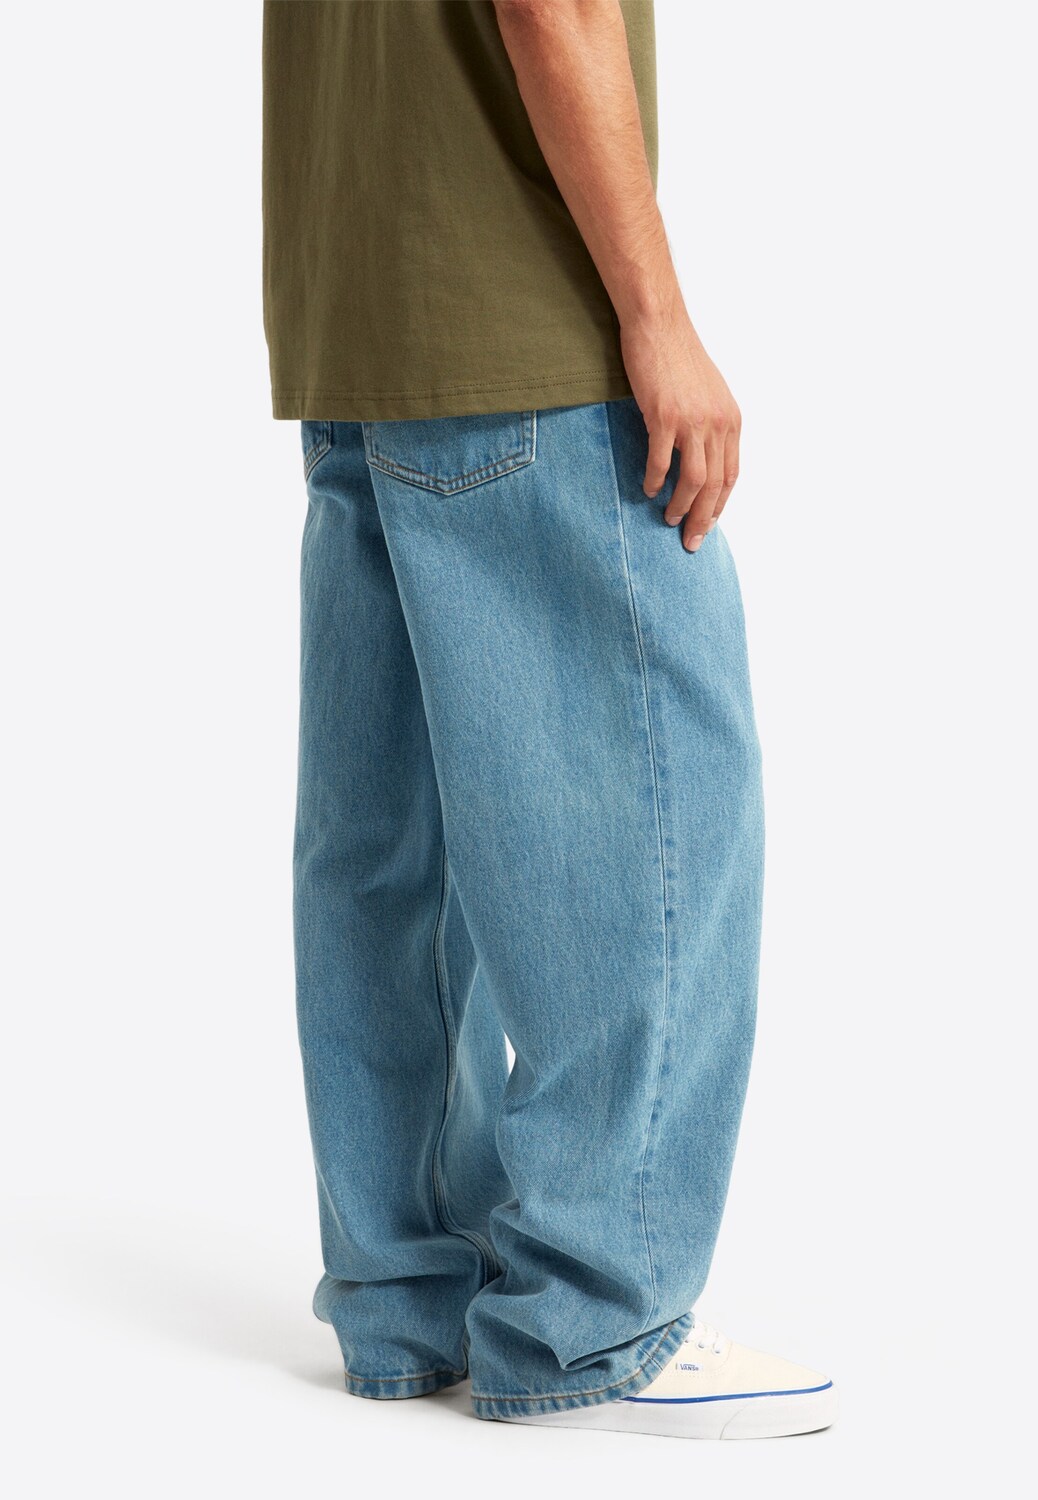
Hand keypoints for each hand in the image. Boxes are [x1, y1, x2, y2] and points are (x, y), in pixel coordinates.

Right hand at [621, 294, 741, 552]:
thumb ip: (711, 425)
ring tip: (669, 520)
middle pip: (715, 485)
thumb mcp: (707, 394)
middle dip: (703, 519)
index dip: (720, 505)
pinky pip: (662, 462)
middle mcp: (717, 423)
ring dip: (682, 507)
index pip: (731, 475)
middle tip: (691, 541)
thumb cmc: (678, 358)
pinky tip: (649, 491)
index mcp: (730, 420)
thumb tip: (704, 456)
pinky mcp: (664, 417)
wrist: (659, 326)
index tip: (707, 525)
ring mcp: (692, 421)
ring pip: (694, 480)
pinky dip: (656, 481)